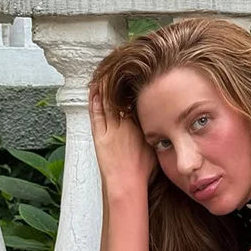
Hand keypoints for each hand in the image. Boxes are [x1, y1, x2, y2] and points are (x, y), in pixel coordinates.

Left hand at [88, 81, 156, 196]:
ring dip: (104, 85)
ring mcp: (112, 129)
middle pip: (121, 96)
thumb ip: (154, 132)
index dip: (133, 86)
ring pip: (107, 101)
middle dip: (117, 80)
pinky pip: (96, 112)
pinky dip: (94, 99)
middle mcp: (126, 124)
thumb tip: (157, 120)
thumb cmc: (142, 172)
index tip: (133, 75)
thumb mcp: (154, 148)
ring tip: (103, 71)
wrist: (127, 184)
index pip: (136, 100)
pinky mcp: (100, 136)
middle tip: (116, 66)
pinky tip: (94, 88)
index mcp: (141, 126)